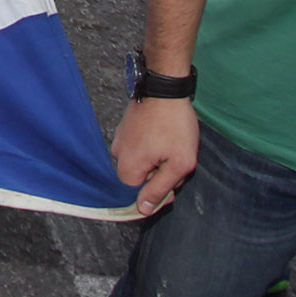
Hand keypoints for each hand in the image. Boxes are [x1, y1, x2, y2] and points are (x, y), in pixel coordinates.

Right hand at [113, 95, 198, 214]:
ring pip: (142, 162)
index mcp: (127, 168)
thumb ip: (160, 189)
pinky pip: (140, 146)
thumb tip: (143, 209)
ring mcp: (120, 139)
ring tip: (173, 143)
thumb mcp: (178, 163)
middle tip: (177, 157)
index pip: (140, 196)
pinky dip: (153, 145)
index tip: (175, 177)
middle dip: (161, 172)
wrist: (165, 87)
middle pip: (141, 178)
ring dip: (159, 158)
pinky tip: (166, 134)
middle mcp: (117, 155)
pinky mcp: (126, 127)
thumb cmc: (174, 125)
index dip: (161, 191)